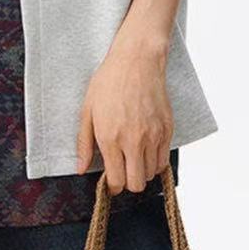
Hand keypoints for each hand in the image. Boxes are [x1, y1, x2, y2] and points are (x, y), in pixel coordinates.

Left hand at [75, 32, 173, 195]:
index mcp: (111, 138)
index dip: (112, 187)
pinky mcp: (167, 130)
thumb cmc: (109, 82)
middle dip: (127, 183)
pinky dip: (155, 161)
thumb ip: (84, 143)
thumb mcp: (87, 110)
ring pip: (151, 174)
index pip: (116, 181)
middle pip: (136, 184)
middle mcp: (134, 141)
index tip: (110, 183)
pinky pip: (164, 160)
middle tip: (122, 171)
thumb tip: (81, 168)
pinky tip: (146, 150)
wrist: (137, 61)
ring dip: (141, 172)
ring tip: (133, 158)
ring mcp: (153, 136)